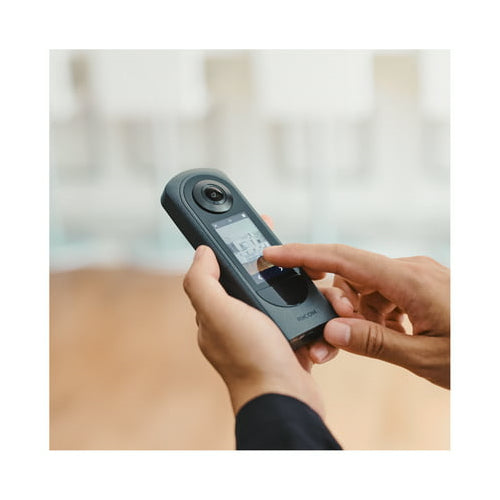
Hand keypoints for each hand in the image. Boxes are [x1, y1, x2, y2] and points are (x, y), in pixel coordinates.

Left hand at [183, 245, 324, 415]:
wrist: (284, 400)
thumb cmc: (250, 358)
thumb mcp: (217, 313)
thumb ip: (202, 281)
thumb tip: (201, 252)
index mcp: (220, 310)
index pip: (227, 269)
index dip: (241, 246)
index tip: (258, 225)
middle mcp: (240, 321)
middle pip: (261, 280)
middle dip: (281, 265)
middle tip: (302, 255)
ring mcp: (266, 333)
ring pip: (287, 298)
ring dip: (304, 289)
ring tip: (319, 282)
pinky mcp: (289, 344)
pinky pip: (304, 319)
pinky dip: (314, 313)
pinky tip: (323, 309)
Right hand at [263, 244, 449, 388]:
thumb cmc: (480, 354)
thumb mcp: (427, 358)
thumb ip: (374, 342)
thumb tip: (331, 331)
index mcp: (410, 280)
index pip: (343, 258)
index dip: (302, 254)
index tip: (272, 254)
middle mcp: (409, 269)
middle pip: (351, 276)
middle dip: (336, 304)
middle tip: (333, 339)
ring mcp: (416, 275)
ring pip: (366, 288)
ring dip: (358, 313)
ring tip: (377, 342)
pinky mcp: (420, 284)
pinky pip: (384, 293)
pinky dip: (376, 313)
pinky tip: (392, 335)